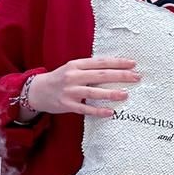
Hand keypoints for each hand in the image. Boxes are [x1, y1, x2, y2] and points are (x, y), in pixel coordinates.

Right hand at [21, 57, 139, 120]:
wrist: (37, 91)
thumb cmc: (60, 79)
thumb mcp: (72, 68)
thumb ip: (90, 68)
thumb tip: (114, 68)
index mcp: (76, 64)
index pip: (101, 62)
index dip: (118, 62)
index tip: (133, 64)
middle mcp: (73, 76)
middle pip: (101, 75)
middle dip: (120, 76)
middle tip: (136, 77)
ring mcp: (70, 91)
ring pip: (94, 92)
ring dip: (111, 93)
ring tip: (125, 94)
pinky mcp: (67, 105)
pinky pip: (86, 108)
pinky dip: (98, 110)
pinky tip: (110, 112)